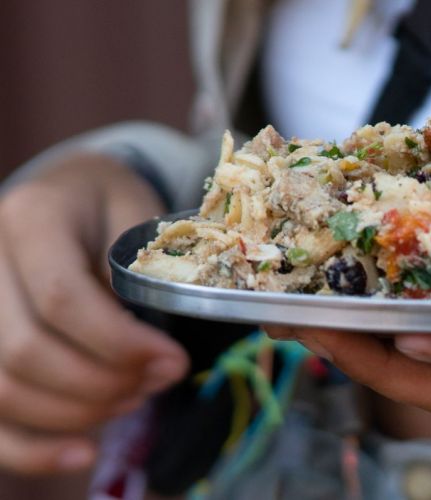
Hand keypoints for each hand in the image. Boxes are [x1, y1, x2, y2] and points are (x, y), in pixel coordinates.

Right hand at [0, 152, 187, 473]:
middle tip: (158, 381)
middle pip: (26, 350)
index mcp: (31, 217)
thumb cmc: (113, 209)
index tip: (172, 361)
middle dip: (102, 382)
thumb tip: (157, 348)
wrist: (72, 194)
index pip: (62, 298)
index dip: (120, 343)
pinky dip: (32, 448)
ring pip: (2, 388)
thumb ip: (145, 271)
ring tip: (133, 398)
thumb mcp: (140, 216)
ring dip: (77, 412)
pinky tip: (83, 452)